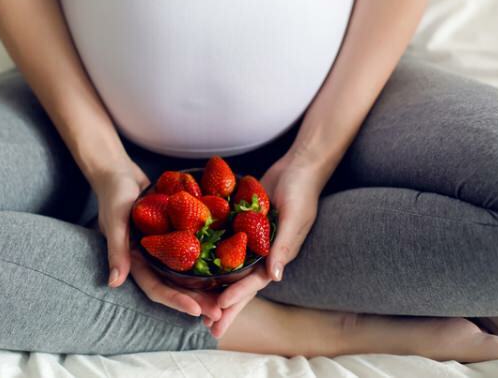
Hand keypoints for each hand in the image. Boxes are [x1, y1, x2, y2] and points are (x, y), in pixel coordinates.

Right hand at [90, 158, 222, 319]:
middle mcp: (150, 260)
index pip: (156, 288)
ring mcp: (163, 248)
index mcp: (135, 262)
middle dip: (197, 300)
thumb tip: (114, 282)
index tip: (196, 311)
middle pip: (176, 286)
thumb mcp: (115, 218)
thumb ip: (117, 248)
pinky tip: (228, 263)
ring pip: (187, 273)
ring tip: (229, 296)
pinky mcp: (174, 235)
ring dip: (206, 285)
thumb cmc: (114, 193)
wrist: (120, 172)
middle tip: (220, 313)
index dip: (176, 300)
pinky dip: (207, 258)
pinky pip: (192, 250)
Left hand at [208, 152, 322, 336]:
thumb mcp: (294, 217)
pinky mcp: (242, 227)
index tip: (218, 308)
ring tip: (199, 308)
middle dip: (226, 308)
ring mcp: (252, 242)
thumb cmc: (301, 192)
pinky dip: (213, 258)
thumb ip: (284, 245)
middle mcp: (263, 254)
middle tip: (208, 329)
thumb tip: (275, 277)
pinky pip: (226, 246)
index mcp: (277, 256)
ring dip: (217, 289)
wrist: (298, 168)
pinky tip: (195, 267)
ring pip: (231, 271)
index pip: (254, 282)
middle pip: (241, 286)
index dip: (236, 295)